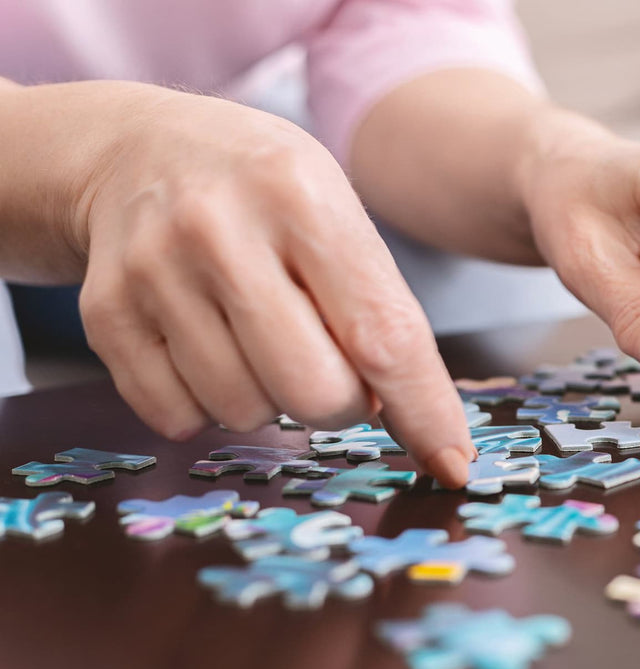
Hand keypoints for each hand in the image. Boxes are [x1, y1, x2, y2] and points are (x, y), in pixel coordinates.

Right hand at [60, 83, 472, 483]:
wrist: (137, 150)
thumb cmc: (263, 193)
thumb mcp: (336, 213)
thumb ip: (375, 307)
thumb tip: (415, 423)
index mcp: (302, 197)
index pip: (380, 334)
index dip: (422, 410)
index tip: (452, 462)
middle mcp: (221, 229)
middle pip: (312, 393)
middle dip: (340, 405)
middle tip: (330, 369)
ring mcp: (155, 271)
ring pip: (243, 412)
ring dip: (269, 400)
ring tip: (258, 340)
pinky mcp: (105, 312)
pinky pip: (176, 417)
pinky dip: (206, 405)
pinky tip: (208, 347)